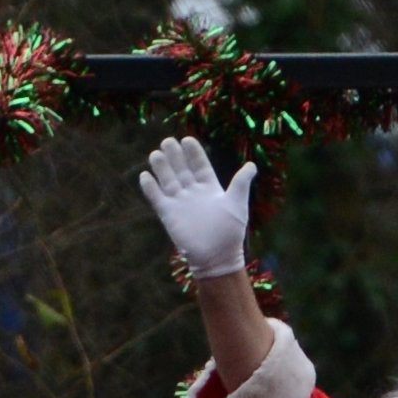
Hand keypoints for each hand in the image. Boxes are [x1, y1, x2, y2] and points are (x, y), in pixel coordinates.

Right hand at [138, 136, 255, 280]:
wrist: (217, 257)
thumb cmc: (230, 232)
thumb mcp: (237, 204)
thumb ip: (241, 183)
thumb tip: (252, 165)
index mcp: (210, 188)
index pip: (200, 166)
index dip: (194, 153)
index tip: (187, 139)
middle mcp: (193, 192)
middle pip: (181, 169)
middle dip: (175, 155)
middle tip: (168, 141)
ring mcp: (180, 202)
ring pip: (168, 180)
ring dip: (161, 167)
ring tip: (156, 154)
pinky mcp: (168, 214)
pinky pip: (156, 198)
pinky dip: (150, 188)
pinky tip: (145, 176)